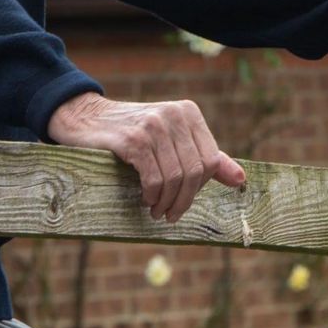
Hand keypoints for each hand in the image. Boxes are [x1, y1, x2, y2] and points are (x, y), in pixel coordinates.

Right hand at [46, 93, 246, 221]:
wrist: (85, 119)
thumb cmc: (132, 134)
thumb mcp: (171, 141)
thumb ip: (205, 158)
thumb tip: (241, 180)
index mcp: (189, 113)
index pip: (211, 160)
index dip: (200, 187)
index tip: (184, 199)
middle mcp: (174, 115)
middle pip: (196, 171)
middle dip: (184, 200)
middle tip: (169, 214)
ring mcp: (154, 125)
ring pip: (176, 178)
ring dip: (167, 202)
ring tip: (156, 209)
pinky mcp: (133, 140)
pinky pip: (155, 179)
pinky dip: (152, 196)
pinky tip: (144, 199)